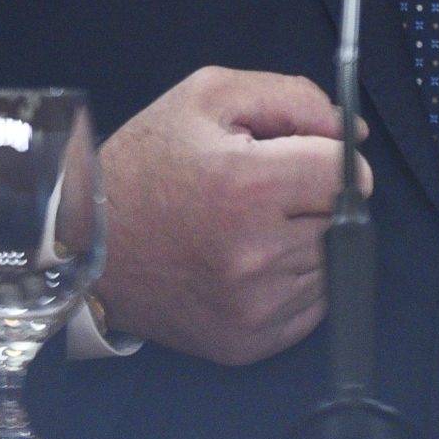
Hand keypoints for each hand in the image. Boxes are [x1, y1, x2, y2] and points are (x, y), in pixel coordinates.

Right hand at [94, 66, 367, 365]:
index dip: (326, 155)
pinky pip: (311, 305)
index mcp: (247, 186)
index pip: (344, 172)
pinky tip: (251, 262)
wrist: (86, 241)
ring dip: (305, 239)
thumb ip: (294, 99)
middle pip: (340, 217)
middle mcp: (254, 254)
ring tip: (250, 226)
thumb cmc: (148, 161)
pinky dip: (294, 281)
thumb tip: (352, 133)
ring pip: (329, 261)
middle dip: (312, 196)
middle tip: (264, 191)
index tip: (299, 156)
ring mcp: (252, 306)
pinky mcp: (247, 342)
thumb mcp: (211, 96)